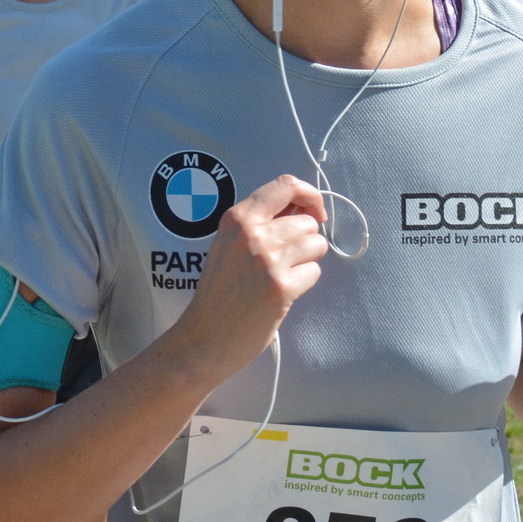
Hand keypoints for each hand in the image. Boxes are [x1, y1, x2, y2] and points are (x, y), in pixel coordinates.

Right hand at [165, 175, 328, 386]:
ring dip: (308, 260)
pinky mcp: (281, 288)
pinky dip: (304, 282)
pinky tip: (282, 292)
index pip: (287, 185)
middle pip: (308, 221)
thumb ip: (262, 222)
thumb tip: (304, 206)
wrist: (205, 336)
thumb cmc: (221, 290)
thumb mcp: (230, 244)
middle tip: (287, 259)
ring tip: (283, 274)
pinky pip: (314, 272)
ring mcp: (267, 261)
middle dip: (306, 239)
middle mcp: (252, 234)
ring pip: (317, 244)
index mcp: (238, 219)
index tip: (314, 212)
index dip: (310, 196)